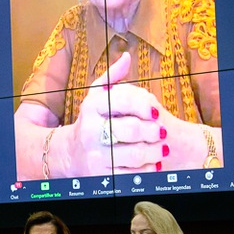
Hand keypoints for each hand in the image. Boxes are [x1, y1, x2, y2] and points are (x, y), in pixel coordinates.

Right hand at [69, 52, 166, 174]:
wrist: (71, 153)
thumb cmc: (90, 120)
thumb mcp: (96, 97)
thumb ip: (112, 78)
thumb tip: (126, 57)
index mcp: (91, 107)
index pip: (123, 101)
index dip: (144, 105)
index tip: (156, 111)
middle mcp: (91, 131)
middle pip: (131, 129)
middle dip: (153, 131)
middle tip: (162, 132)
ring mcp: (96, 155)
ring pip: (135, 154)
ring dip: (155, 151)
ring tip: (161, 148)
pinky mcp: (102, 175)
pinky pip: (133, 174)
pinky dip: (147, 169)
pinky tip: (152, 163)